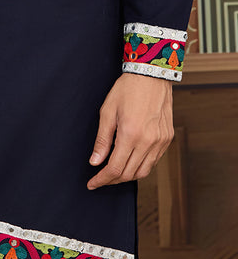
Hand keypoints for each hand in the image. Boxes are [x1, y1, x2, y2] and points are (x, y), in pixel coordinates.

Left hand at [87, 72, 173, 189]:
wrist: (151, 75)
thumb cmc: (127, 89)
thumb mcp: (107, 111)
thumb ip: (102, 139)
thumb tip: (95, 162)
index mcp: (130, 134)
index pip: (115, 168)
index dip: (102, 179)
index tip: (92, 183)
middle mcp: (148, 141)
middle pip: (129, 174)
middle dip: (112, 180)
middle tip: (100, 179)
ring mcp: (160, 142)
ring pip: (143, 172)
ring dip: (127, 176)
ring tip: (113, 172)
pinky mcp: (167, 139)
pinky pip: (153, 162)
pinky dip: (141, 166)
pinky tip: (130, 161)